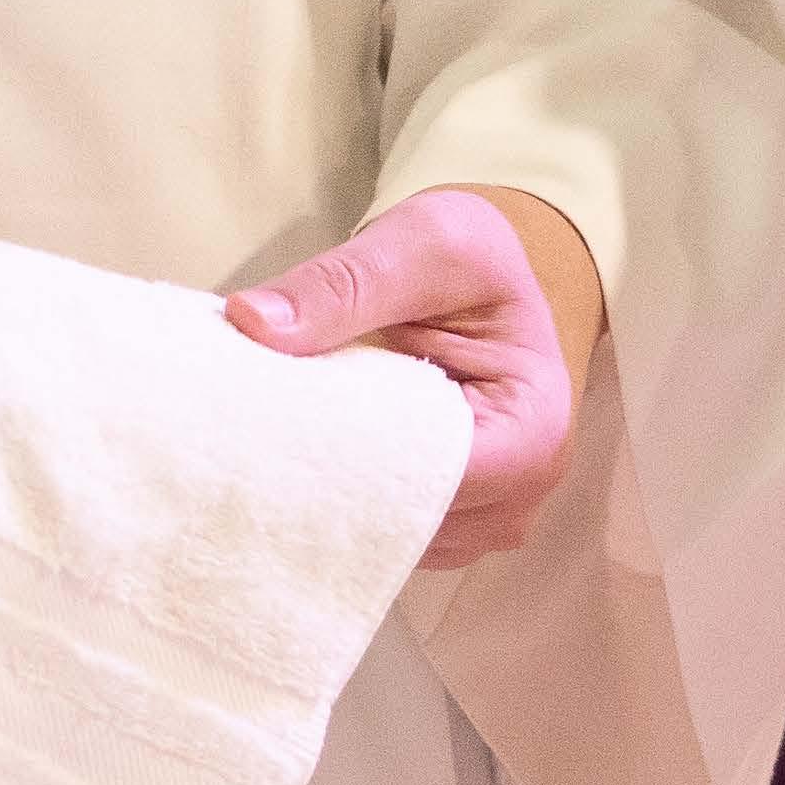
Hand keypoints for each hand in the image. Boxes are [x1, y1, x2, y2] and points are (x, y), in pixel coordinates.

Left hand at [227, 185, 598, 563]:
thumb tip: (250, 322)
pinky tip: (303, 464)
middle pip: (407, 522)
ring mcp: (487, 519)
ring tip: (277, 446)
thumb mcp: (414, 244)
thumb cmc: (464, 256)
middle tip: (252, 441)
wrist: (476, 276)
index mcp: (534, 427)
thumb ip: (341, 284)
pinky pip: (384, 538)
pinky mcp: (448, 526)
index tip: (269, 432)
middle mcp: (522, 492)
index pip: (428, 478)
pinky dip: (340, 507)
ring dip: (330, 501)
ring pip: (388, 540)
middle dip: (328, 485)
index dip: (345, 461)